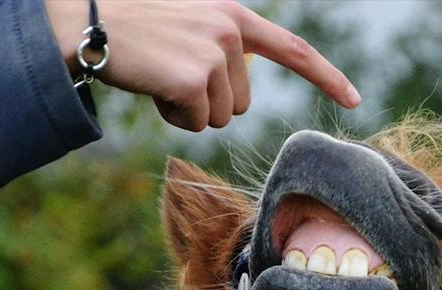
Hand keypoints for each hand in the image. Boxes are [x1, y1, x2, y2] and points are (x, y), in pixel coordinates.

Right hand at [44, 0, 360, 130]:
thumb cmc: (131, 26)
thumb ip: (220, 45)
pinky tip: (152, 85)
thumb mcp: (187, 23)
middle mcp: (231, 30)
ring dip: (187, 109)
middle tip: (169, 71)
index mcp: (233, 15)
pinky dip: (171, 115)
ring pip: (219, 118)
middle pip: (241, 104)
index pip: (293, 49)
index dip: (327, 77)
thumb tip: (235, 92)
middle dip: (206, 101)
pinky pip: (195, 123)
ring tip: (158, 74)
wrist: (86, 20)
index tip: (355, 100)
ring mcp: (214, 54)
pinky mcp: (193, 78)